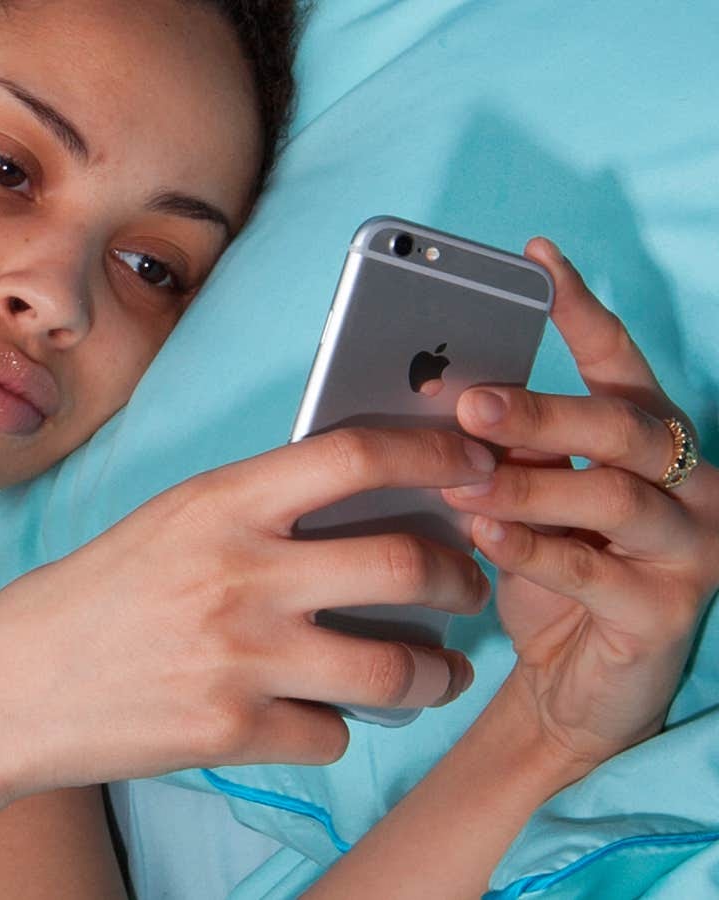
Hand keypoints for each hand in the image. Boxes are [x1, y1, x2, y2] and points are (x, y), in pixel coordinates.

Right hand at [0, 426, 495, 793]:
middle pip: (407, 564)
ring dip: (436, 673)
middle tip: (470, 584)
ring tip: (438, 671)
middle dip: (463, 578)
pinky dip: (341, 727)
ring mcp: (239, 658)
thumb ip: (257, 509)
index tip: (475, 463)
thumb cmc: (89, 597)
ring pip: (397, 669)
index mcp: (219, 501)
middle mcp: (239, 573)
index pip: (357, 454)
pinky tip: (321, 716)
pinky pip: (334, 734)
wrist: (6, 687)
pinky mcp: (231, 732)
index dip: (434, 452)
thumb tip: (364, 505)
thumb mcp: (169, 522)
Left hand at [444, 237, 718, 771]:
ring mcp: (688, 547)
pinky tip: (483, 535)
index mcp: (648, 443)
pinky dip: (532, 548)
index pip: (619, 361)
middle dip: (540, 409)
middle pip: (619, 425)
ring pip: (610, 494)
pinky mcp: (667, 610)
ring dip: (528, 483)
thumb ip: (511, 452)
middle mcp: (685, 483)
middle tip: (469, 400)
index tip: (535, 258)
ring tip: (460, 476)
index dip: (579, 308)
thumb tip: (444, 399)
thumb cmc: (548, 578)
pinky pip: (592, 570)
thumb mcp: (529, 503)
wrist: (574, 690)